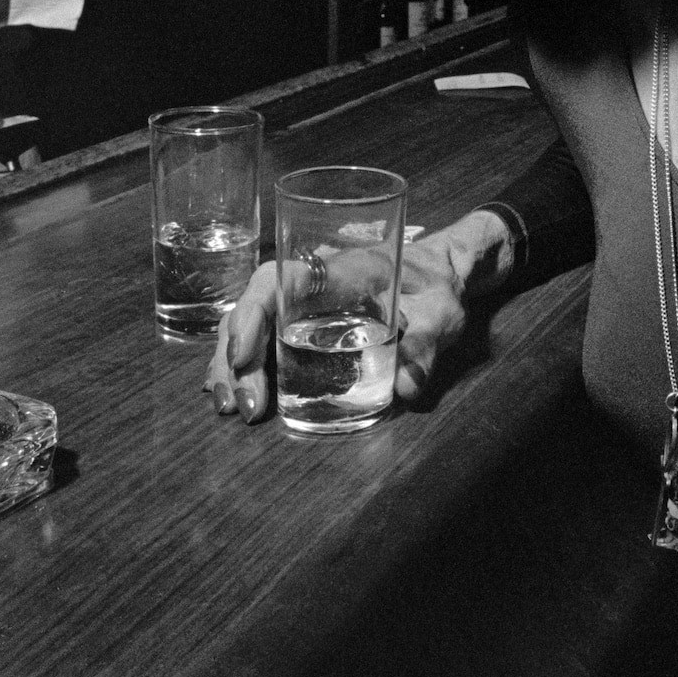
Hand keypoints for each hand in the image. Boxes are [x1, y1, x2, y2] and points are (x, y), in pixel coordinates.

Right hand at [205, 211, 513, 421]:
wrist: (443, 277)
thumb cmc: (437, 285)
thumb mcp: (440, 313)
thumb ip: (425, 345)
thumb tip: (407, 386)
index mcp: (336, 268)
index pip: (278, 279)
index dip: (252, 315)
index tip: (244, 357)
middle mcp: (308, 284)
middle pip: (254, 310)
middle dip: (236, 358)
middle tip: (244, 405)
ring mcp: (302, 307)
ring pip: (250, 329)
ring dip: (234, 369)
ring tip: (234, 409)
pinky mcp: (304, 330)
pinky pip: (264, 345)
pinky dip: (247, 371)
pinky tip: (243, 401)